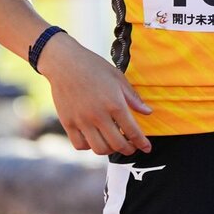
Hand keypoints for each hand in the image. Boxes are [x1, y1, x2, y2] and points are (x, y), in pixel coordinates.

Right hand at [39, 34, 152, 155]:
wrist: (64, 63)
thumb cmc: (94, 67)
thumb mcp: (118, 78)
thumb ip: (133, 98)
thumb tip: (148, 112)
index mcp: (114, 104)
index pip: (133, 132)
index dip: (142, 143)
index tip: (146, 148)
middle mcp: (98, 115)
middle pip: (117, 144)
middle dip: (128, 149)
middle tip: (131, 147)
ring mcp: (82, 121)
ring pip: (99, 149)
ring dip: (110, 150)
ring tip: (113, 143)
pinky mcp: (68, 123)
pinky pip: (80, 145)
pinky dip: (89, 146)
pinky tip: (94, 139)